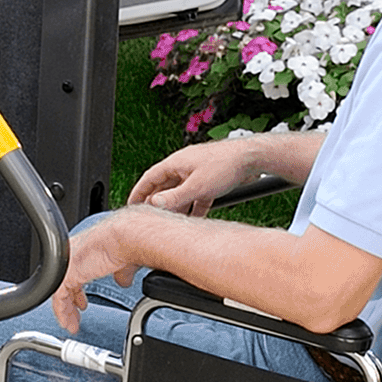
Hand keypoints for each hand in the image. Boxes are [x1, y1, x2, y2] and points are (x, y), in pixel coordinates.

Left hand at [51, 214, 139, 332]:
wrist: (124, 239)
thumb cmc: (127, 244)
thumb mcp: (123, 263)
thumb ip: (121, 273)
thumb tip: (124, 282)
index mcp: (86, 251)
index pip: (75, 273)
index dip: (78, 291)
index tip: (82, 303)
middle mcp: (73, 256)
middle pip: (65, 283)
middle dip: (70, 301)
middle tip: (75, 314)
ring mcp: (68, 265)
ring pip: (59, 293)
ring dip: (66, 311)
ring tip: (71, 324)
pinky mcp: (66, 275)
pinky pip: (59, 299)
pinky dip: (62, 313)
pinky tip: (68, 323)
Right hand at [127, 139, 254, 217]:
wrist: (251, 157)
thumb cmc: (225, 164)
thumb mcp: (198, 186)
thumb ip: (175, 197)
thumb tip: (154, 205)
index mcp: (175, 163)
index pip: (149, 178)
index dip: (138, 192)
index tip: (131, 205)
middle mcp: (183, 167)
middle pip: (163, 186)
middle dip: (156, 202)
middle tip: (149, 218)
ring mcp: (197, 173)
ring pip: (180, 193)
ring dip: (176, 207)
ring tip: (170, 223)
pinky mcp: (210, 181)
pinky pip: (196, 197)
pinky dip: (194, 208)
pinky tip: (194, 220)